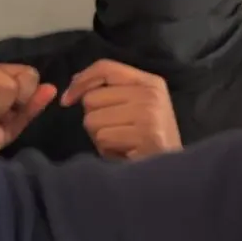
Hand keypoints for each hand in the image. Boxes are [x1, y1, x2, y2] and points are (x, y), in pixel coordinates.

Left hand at [61, 59, 181, 159]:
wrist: (174, 172)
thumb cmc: (149, 140)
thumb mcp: (137, 107)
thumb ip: (111, 92)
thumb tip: (74, 84)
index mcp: (150, 82)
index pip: (105, 68)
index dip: (81, 81)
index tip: (67, 100)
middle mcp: (150, 93)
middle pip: (92, 97)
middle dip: (94, 118)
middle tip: (115, 132)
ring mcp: (149, 114)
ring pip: (93, 120)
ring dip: (99, 137)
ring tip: (120, 143)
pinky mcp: (146, 135)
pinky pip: (103, 138)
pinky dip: (107, 150)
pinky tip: (124, 153)